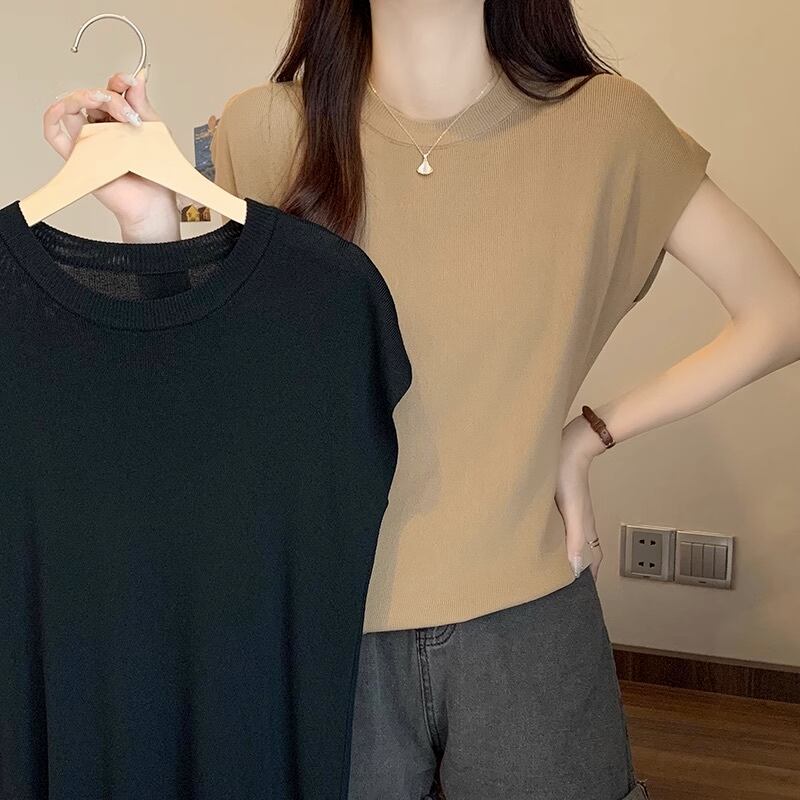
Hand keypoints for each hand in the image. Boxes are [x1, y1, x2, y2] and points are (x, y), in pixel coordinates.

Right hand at [43, 67, 177, 228]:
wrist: (154, 203)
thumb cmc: (156, 173)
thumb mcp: (155, 132)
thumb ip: (142, 105)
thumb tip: (136, 79)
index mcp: (120, 121)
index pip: (110, 91)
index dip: (117, 81)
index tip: (130, 81)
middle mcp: (102, 128)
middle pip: (92, 97)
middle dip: (111, 96)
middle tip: (131, 113)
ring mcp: (88, 140)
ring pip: (72, 107)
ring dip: (86, 97)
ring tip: (108, 107)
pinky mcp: (78, 156)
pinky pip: (54, 133)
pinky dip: (53, 116)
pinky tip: (65, 107)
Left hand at [556, 415, 605, 579]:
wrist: (567, 450)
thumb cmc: (568, 479)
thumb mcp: (572, 513)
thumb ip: (574, 540)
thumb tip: (576, 569)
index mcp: (586, 529)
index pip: (593, 560)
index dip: (589, 577)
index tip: (582, 595)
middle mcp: (582, 523)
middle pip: (586, 552)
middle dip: (581, 569)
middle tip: (568, 586)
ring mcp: (574, 513)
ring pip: (575, 540)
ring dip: (571, 554)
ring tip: (559, 567)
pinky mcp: (565, 503)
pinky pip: (566, 528)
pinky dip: (562, 539)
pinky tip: (550, 538)